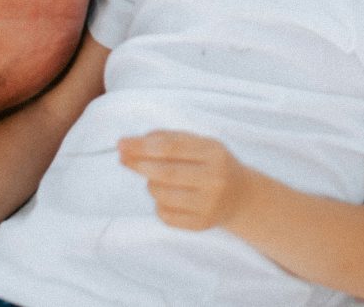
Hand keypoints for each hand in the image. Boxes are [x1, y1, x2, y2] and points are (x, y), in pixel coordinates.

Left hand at [118, 130, 256, 231]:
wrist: (241, 196)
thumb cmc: (213, 164)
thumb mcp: (201, 144)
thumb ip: (170, 138)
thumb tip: (134, 144)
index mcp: (214, 152)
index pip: (171, 147)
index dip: (142, 146)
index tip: (122, 144)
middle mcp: (214, 179)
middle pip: (165, 173)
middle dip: (139, 164)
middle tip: (124, 159)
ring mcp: (208, 204)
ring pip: (161, 194)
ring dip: (151, 185)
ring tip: (159, 180)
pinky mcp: (201, 224)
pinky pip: (165, 215)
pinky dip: (159, 204)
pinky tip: (170, 197)